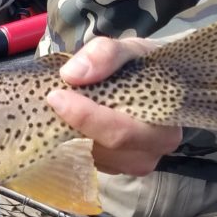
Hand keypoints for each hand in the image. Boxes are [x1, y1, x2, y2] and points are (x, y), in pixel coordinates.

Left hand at [46, 36, 182, 175]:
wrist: (157, 82)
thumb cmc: (143, 66)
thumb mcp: (130, 49)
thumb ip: (106, 54)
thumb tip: (71, 74)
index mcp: (166, 119)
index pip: (123, 129)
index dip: (88, 117)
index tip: (57, 97)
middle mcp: (156, 146)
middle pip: (108, 147)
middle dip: (75, 125)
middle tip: (50, 100)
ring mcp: (136, 161)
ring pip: (94, 157)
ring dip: (71, 135)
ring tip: (60, 108)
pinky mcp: (116, 167)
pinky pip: (89, 161)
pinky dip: (71, 143)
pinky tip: (66, 122)